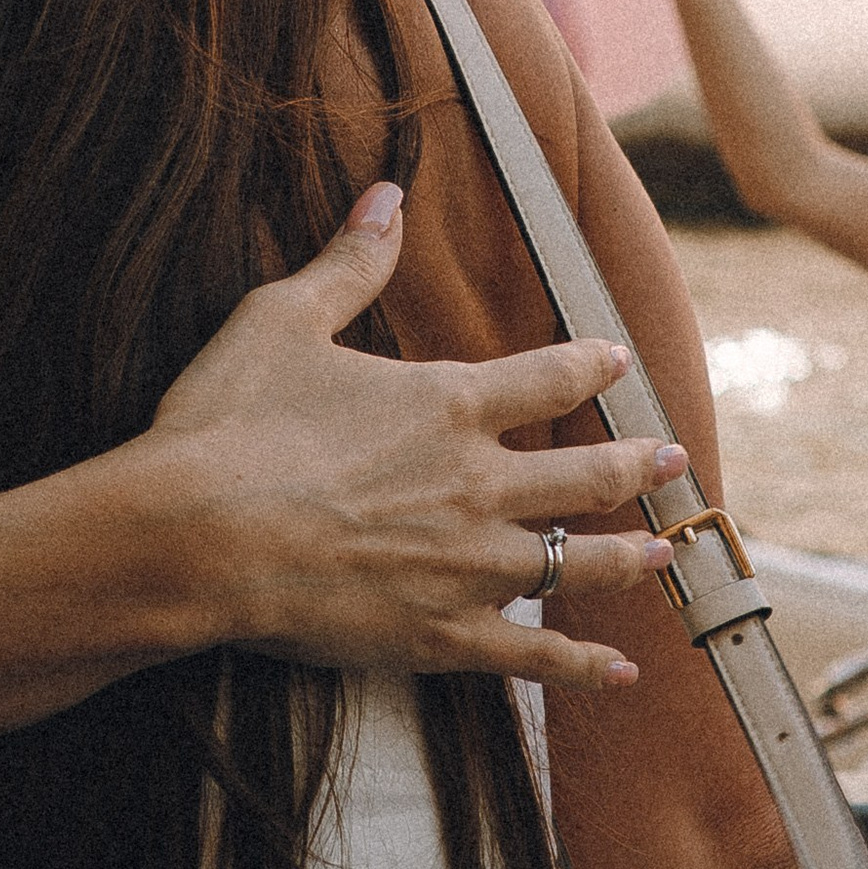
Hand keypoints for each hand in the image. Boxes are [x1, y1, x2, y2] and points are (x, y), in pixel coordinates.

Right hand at [147, 185, 680, 693]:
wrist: (195, 536)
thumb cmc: (229, 424)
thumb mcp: (282, 318)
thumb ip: (348, 262)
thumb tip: (388, 196)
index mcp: (446, 404)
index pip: (545, 376)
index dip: (589, 364)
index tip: (618, 360)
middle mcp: (476, 485)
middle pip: (583, 475)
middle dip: (635, 464)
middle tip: (673, 459)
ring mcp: (465, 566)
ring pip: (575, 564)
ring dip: (626, 558)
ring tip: (660, 555)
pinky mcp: (439, 634)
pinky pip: (531, 656)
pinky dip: (581, 665)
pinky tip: (618, 672)